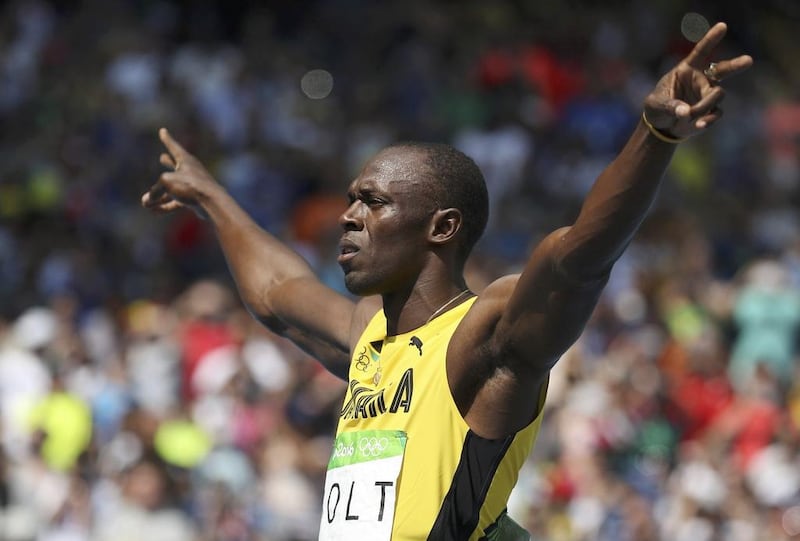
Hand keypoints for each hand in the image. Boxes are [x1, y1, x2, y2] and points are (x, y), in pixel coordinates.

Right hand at [141, 128, 215, 218]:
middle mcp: (191, 171)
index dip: (167, 139)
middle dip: (168, 162)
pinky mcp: (194, 199)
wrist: (212, 203)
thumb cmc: (190, 186)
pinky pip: (176, 201)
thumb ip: (154, 190)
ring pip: (173, 188)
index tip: (163, 130)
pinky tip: (153, 211)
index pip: (173, 147)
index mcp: (186, 160)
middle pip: (176, 165)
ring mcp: (193, 185)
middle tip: (162, 158)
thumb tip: (148, 201)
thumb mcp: (166, 182)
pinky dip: (165, 205)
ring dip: (159, 194)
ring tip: (145, 201)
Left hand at [643, 22, 752, 138]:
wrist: (661, 126)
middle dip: (735, 66)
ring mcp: (707, 95)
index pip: (700, 52)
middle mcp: (701, 79)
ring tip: (690, 115)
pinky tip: (700, 125)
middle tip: (749, 60)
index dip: (711, 39)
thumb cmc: (656, 108)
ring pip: (718, 94)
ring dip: (704, 105)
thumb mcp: (655, 105)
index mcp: (686, 70)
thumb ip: (669, 106)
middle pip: (722, 70)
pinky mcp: (711, 110)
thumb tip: (686, 112)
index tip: (722, 26)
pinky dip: (709, 119)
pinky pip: (716, 112)